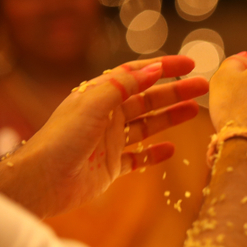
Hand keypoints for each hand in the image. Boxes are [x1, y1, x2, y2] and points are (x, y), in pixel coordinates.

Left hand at [11, 56, 207, 217]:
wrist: (42, 181)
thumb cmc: (61, 139)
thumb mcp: (93, 105)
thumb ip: (123, 86)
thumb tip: (153, 69)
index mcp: (99, 95)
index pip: (136, 75)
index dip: (163, 67)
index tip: (189, 65)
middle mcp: (106, 116)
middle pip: (147, 99)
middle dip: (176, 92)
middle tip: (204, 88)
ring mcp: (110, 142)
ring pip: (147, 125)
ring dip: (171, 118)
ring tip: (195, 112)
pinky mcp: (111, 166)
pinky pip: (138, 158)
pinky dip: (155, 154)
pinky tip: (171, 150)